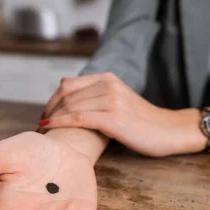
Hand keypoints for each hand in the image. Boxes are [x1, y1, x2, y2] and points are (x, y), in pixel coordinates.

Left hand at [40, 73, 204, 156]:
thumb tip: (68, 96)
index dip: (52, 100)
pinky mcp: (114, 118)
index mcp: (109, 78)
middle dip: (48, 111)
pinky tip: (48, 129)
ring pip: (70, 106)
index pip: (68, 85)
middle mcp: (109, 85)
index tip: (44, 115)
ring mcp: (112, 101)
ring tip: (42, 131)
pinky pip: (78, 118)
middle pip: (66, 96)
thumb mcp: (119, 102)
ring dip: (51, 119)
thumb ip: (98, 97)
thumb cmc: (143, 122)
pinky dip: (59, 123)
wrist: (170, 131)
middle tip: (39, 126)